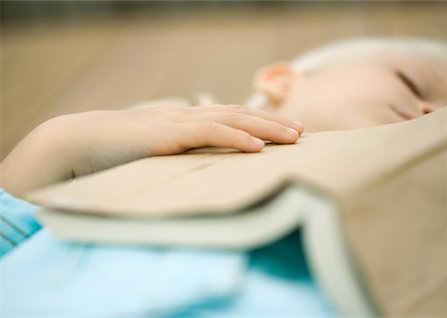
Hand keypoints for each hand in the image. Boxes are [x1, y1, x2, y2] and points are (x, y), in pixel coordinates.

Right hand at [0, 104, 301, 194]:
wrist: (80, 142)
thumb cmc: (116, 153)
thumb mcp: (156, 154)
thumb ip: (180, 157)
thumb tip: (202, 171)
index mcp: (185, 122)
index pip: (230, 119)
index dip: (260, 123)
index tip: (286, 133)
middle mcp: (187, 117)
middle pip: (238, 115)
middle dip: (272, 123)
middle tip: (302, 132)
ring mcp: (178, 122)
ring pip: (230, 119)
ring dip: (264, 127)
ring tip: (294, 136)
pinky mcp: (168, 134)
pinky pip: (208, 132)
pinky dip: (235, 137)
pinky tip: (257, 146)